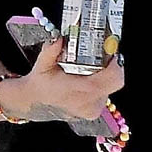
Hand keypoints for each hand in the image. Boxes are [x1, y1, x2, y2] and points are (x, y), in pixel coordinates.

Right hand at [0, 38, 124, 121]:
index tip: (111, 52)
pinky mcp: (93, 113)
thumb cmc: (41, 83)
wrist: (35, 102)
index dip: (115, 64)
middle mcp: (87, 102)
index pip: (110, 78)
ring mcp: (91, 110)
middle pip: (116, 82)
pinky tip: (89, 79)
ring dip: (107, 76)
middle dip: (114, 67)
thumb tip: (59, 39)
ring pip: (111, 88)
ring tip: (94, 68)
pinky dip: (102, 85)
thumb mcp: (42, 64)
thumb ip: (51, 50)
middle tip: (106, 56)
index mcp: (77, 91)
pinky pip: (105, 95)